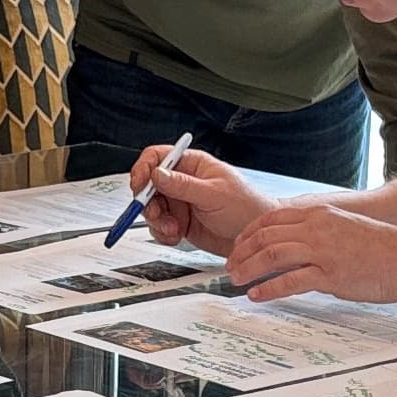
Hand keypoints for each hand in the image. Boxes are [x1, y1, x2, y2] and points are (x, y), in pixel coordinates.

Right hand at [134, 148, 275, 254]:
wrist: (255, 239)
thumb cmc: (246, 207)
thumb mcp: (214, 195)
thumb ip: (183, 186)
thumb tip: (157, 174)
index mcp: (192, 165)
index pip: (158, 157)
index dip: (144, 169)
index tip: (140, 185)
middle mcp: (183, 182)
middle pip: (149, 185)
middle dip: (148, 202)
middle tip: (157, 215)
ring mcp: (180, 203)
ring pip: (151, 209)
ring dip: (157, 221)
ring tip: (173, 229)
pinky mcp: (180, 223)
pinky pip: (159, 227)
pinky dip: (163, 234)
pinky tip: (176, 236)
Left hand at [228, 203, 396, 303]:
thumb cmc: (382, 247)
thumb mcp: (344, 227)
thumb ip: (318, 231)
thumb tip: (295, 243)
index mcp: (319, 214)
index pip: (271, 218)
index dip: (248, 233)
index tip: (237, 245)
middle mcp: (317, 227)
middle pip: (266, 235)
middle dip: (242, 252)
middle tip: (230, 266)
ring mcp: (323, 250)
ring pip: (273, 255)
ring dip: (249, 268)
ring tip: (236, 280)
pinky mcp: (331, 274)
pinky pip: (291, 280)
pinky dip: (269, 288)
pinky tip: (257, 295)